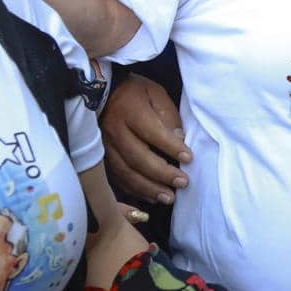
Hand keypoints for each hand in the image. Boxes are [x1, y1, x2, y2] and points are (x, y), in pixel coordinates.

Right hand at [101, 75, 190, 206]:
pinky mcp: (102, 158)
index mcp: (130, 111)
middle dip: (161, 173)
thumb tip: (179, 139)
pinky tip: (151, 197)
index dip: (171, 147)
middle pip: (137, 157)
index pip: (152, 132)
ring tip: (169, 197)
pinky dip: (135, 190)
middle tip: (182, 183)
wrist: (102, 93)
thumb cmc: (135, 93)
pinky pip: (118, 178)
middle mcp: (115, 131)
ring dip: (148, 188)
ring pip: (126, 172)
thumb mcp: (155, 94)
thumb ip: (168, 116)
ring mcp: (106, 146)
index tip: (189, 158)